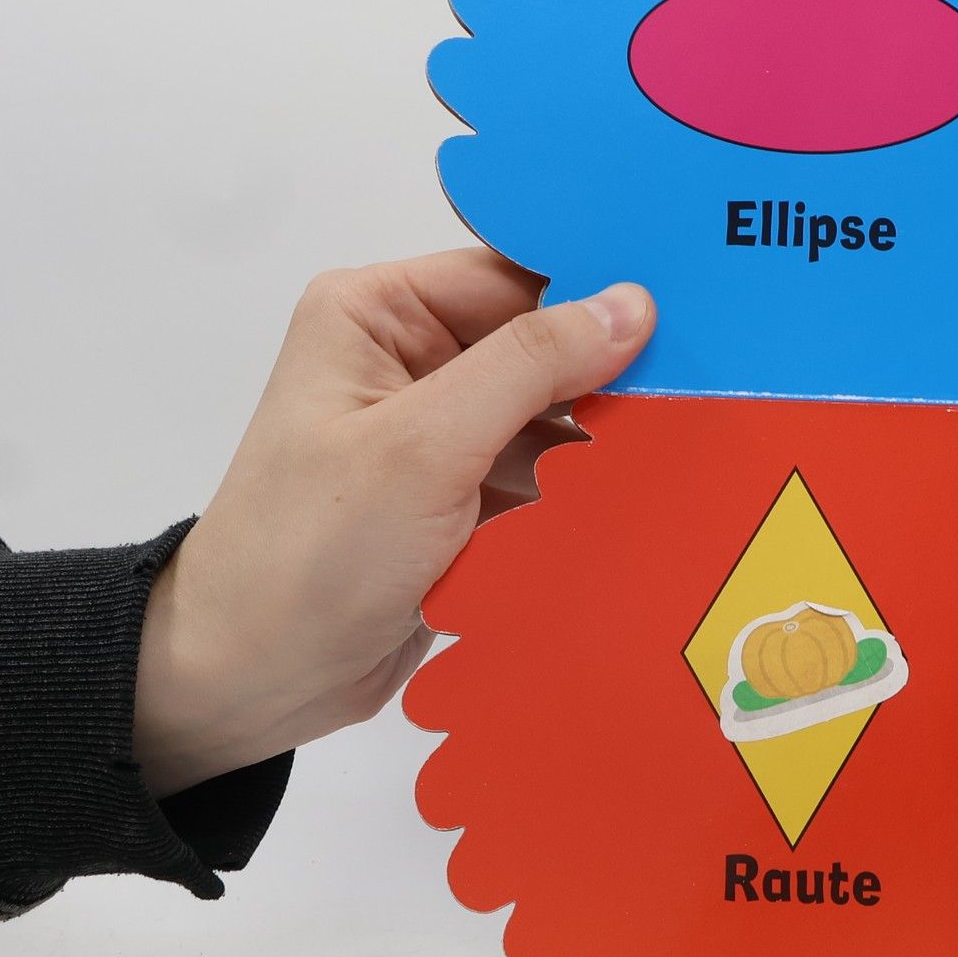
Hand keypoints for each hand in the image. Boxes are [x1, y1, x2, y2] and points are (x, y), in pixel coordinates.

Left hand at [132, 252, 653, 796]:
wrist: (253, 681)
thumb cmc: (310, 553)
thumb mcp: (425, 447)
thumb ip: (532, 366)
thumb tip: (633, 304)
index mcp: (377, 313)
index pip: (512, 275)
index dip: (595, 289)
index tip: (688, 306)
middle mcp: (407, 358)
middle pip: (540, 342)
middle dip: (611, 369)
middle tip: (704, 386)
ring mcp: (436, 433)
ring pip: (551, 411)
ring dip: (605, 434)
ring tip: (684, 443)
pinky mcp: (459, 497)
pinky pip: (543, 471)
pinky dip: (585, 485)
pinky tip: (644, 493)